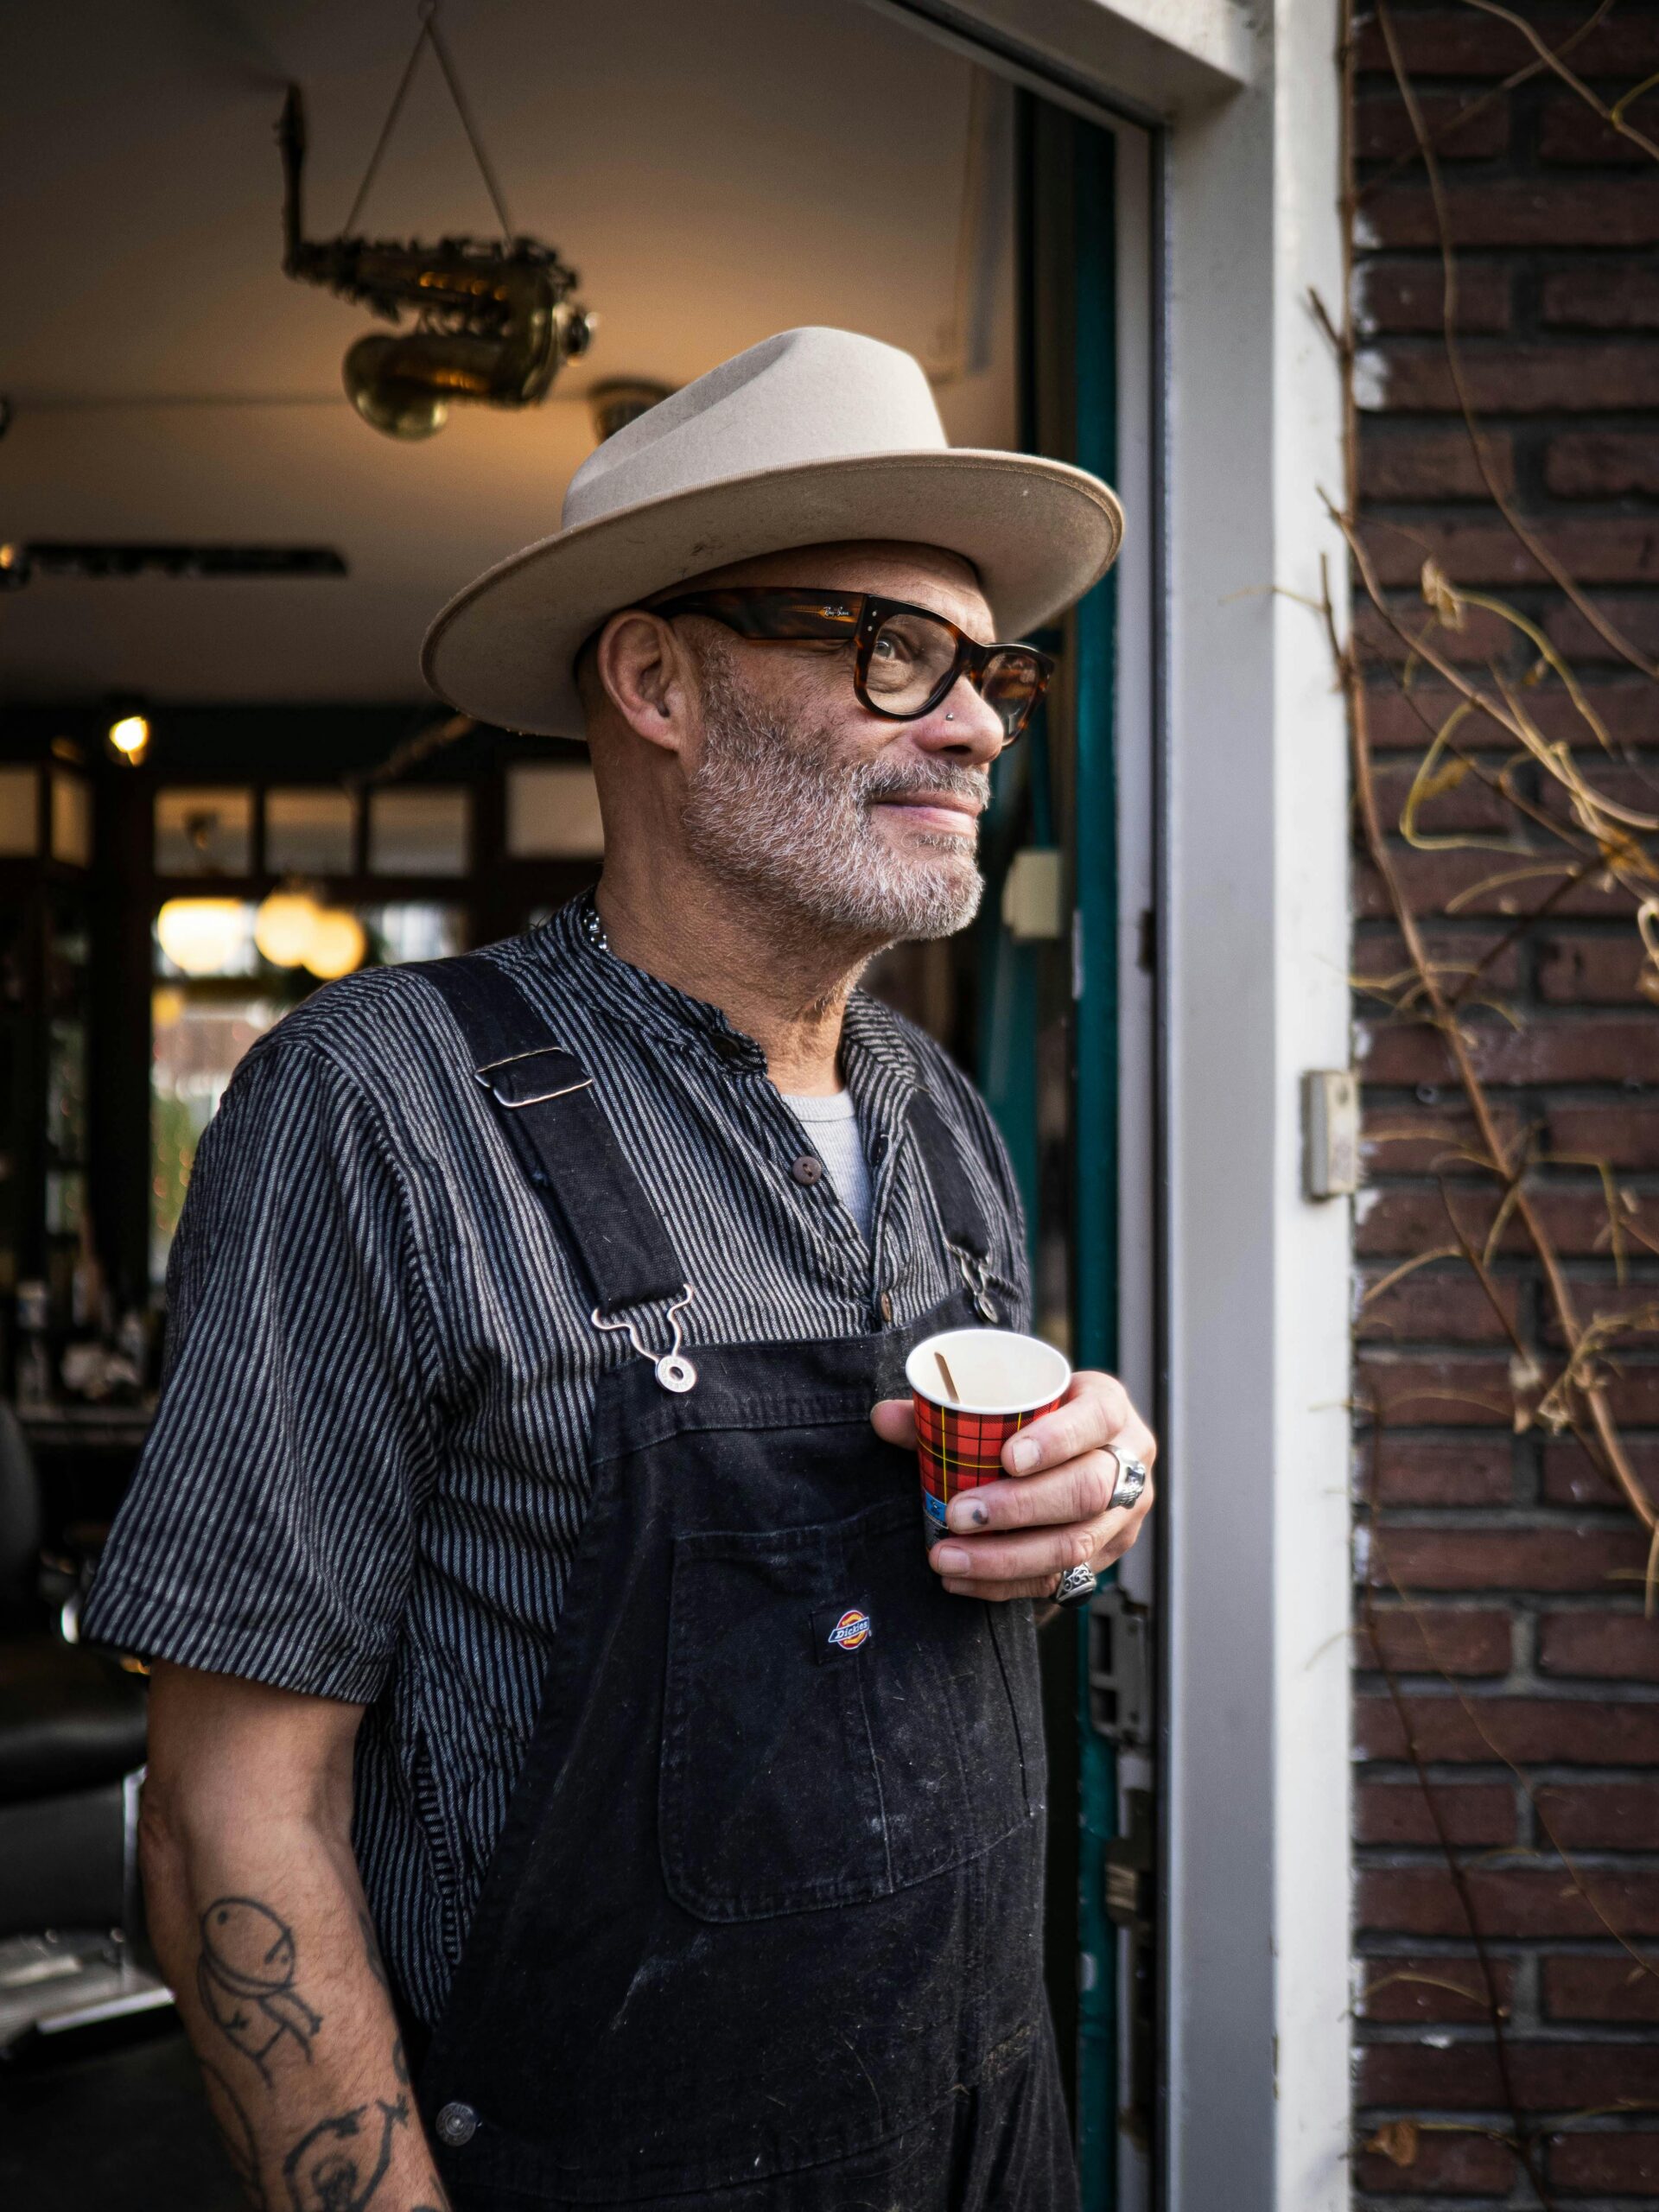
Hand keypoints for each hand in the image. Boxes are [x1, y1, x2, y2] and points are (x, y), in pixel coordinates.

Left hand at [870, 1370, 1155, 1600]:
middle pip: (1086, 1490)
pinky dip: (1004, 1584)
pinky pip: (1059, 1581)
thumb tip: (883, 1419)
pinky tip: (961, 1581)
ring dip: (1005, 1557)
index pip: (1096, 1419)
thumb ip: (945, 1411)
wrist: (1077, 1451)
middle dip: (1019, 1508)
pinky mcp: (1105, 1556)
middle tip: (958, 1514)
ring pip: (1075, 1545)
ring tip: (948, 1557)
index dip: (1057, 1440)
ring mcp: (1123, 1516)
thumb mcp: (1009, 1400)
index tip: (1007, 1458)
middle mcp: (1129, 1461)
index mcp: (1109, 1408)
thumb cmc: (1037, 1419)